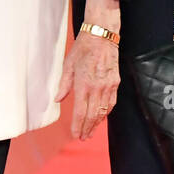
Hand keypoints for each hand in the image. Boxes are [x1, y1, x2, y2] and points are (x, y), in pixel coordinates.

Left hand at [56, 0, 119, 139]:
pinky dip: (106, 113)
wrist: (102, 35)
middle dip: (87, 128)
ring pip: (103, 111)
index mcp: (83, 83)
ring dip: (97, 123)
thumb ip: (64, 84)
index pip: (81, 111)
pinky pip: (111, 103)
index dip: (78, 125)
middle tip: (83, 137)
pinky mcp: (115, 83)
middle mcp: (97, 87)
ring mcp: (108, 86)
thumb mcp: (68, 64)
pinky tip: (101, 118)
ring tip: (91, 131)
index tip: (75, 134)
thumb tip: (58, 99)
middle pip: (93, 115)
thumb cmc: (83, 48)